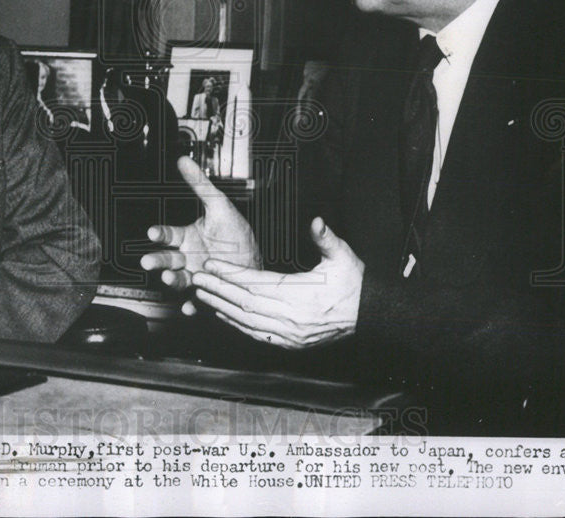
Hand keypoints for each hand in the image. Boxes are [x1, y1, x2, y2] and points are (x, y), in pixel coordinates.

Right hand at [141, 156, 260, 313]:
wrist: (254, 261)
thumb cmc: (237, 234)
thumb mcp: (219, 205)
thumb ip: (199, 184)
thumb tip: (183, 160)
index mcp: (187, 238)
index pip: (167, 235)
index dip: (159, 234)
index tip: (152, 232)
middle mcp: (187, 258)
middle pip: (166, 259)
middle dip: (156, 260)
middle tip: (148, 262)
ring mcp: (195, 277)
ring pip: (177, 280)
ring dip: (171, 281)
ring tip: (170, 279)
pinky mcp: (206, 294)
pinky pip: (196, 303)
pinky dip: (192, 306)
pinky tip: (190, 307)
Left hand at [190, 217, 363, 348]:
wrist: (367, 315)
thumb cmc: (353, 283)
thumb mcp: (343, 256)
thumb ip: (325, 238)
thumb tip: (315, 222)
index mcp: (302, 296)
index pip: (257, 283)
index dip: (232, 274)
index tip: (212, 265)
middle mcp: (292, 318)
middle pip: (245, 303)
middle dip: (218, 290)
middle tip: (196, 279)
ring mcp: (290, 334)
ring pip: (246, 321)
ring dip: (221, 308)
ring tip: (201, 295)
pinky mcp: (289, 343)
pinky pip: (255, 334)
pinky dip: (236, 324)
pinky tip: (222, 314)